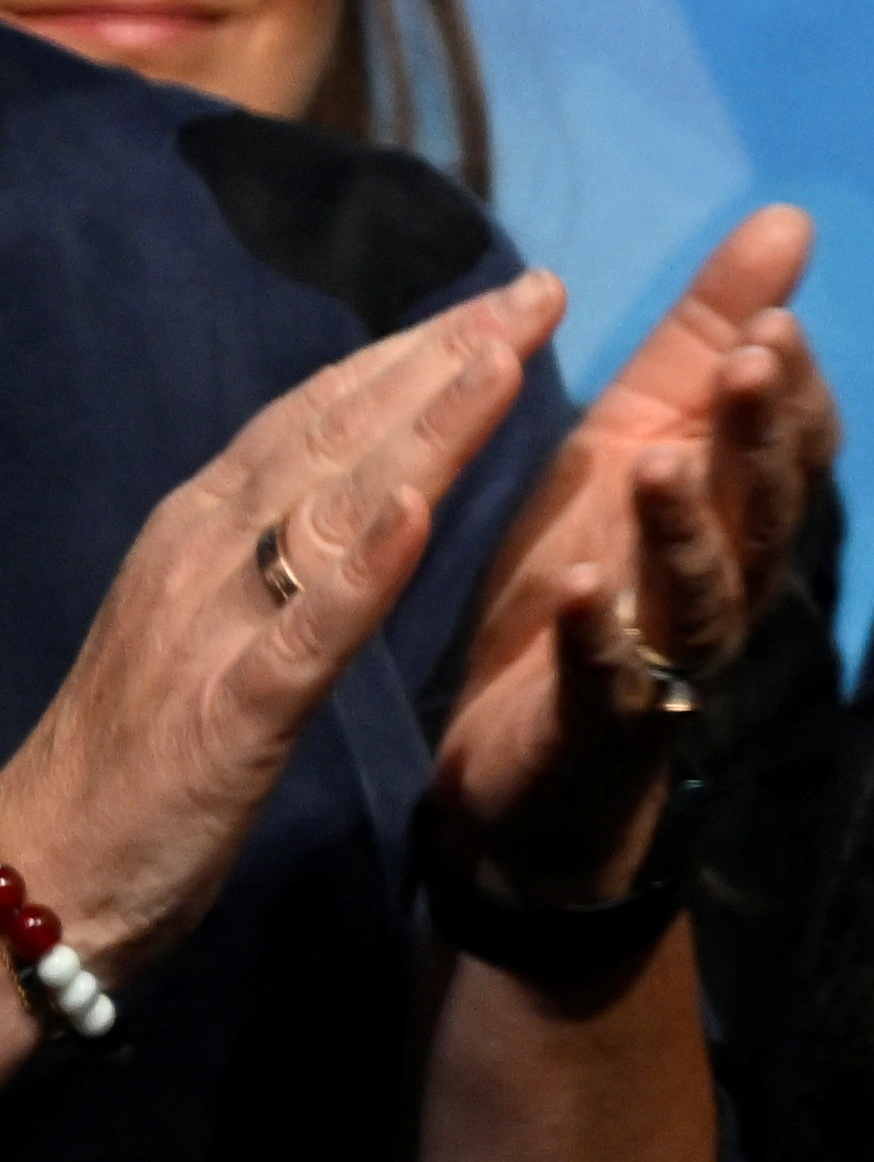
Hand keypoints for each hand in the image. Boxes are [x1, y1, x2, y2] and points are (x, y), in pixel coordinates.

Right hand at [0, 280, 561, 1006]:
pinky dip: (365, 568)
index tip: (503, 301)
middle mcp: (204, 554)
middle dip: (441, 358)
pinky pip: (308, 630)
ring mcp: (214, 626)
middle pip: (338, 434)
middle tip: (537, 291)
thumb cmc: (136, 753)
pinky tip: (422, 514)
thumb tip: (355, 485)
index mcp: (202, 532)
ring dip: (421, 429)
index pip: (319, 418)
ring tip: (501, 356)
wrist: (41, 870)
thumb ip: (270, 552)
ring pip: (331, 505)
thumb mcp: (207, 622)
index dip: (412, 353)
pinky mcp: (231, 710)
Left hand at [429, 206, 828, 908]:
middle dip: (758, 438)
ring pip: (699, 590)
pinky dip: (601, 640)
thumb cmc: (589, 573)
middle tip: (748, 368)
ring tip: (657, 468)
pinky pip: (610, 681)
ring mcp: (665, 657)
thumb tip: (790, 216)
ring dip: (686, 529)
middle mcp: (722, 578)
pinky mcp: (597, 723)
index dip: (790, 392)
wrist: (524, 752)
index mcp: (730, 507)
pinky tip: (584, 594)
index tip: (772, 325)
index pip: (792, 443)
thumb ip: (707, 337)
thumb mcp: (637, 437)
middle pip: (763, 508)